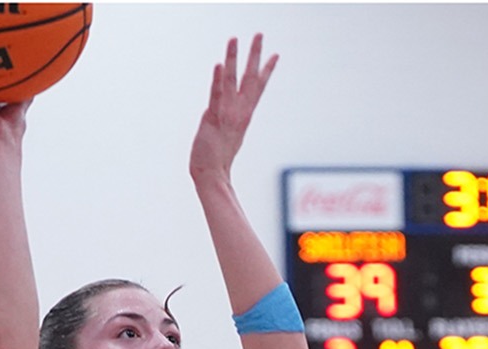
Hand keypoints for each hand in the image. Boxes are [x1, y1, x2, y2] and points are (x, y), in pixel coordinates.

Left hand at [189, 35, 276, 181]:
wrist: (212, 175)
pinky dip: (218, 80)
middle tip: (259, 34)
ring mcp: (227, 114)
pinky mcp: (213, 118)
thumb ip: (223, 118)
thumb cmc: (217, 157)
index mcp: (244, 114)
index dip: (266, 70)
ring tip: (234, 39)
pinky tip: (219, 65)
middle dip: (255, 55)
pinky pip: (216, 96)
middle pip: (251, 78)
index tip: (275, 54)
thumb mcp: (225, 133)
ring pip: (232, 81)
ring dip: (234, 58)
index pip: (258, 87)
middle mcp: (239, 111)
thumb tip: (215, 110)